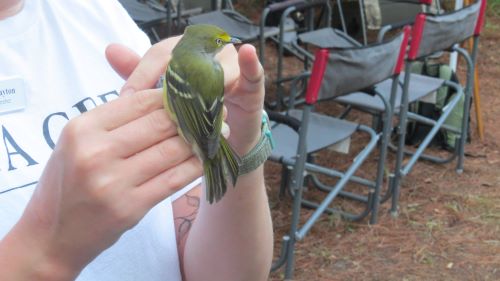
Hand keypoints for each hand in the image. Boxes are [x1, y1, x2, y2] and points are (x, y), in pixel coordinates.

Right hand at [15, 88, 200, 278]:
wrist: (52, 234)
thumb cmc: (67, 182)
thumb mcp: (78, 141)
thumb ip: (115, 120)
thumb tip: (163, 98)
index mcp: (82, 128)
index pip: (139, 101)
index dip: (172, 95)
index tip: (193, 94)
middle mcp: (96, 152)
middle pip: (160, 123)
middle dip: (192, 115)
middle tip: (215, 110)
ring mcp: (113, 182)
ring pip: (172, 150)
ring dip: (201, 140)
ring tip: (218, 132)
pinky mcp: (130, 207)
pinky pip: (174, 180)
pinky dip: (195, 166)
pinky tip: (208, 158)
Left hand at [108, 38, 264, 155]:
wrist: (221, 140)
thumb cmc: (190, 114)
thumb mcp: (162, 99)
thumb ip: (140, 78)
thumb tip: (110, 49)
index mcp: (183, 54)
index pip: (161, 53)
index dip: (143, 73)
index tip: (126, 97)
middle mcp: (208, 56)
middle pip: (190, 57)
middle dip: (172, 82)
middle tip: (155, 107)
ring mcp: (231, 69)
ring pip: (218, 68)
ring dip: (204, 86)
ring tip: (191, 107)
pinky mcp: (251, 85)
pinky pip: (253, 72)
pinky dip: (251, 63)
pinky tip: (247, 53)